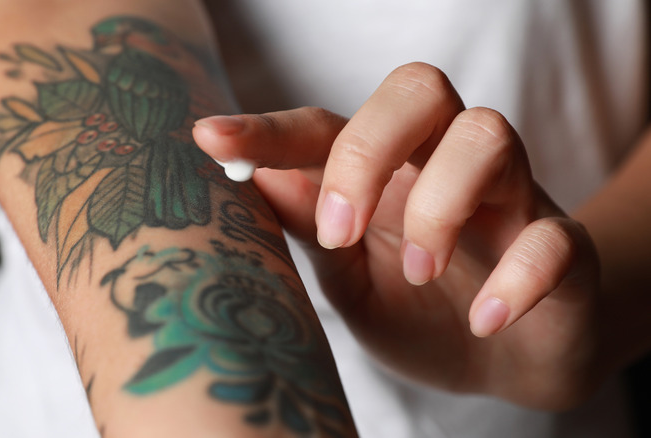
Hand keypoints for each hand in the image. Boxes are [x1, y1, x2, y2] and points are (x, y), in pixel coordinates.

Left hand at [193, 63, 603, 409]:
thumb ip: (313, 229)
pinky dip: (516, 277)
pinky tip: (482, 320)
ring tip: (421, 273)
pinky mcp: (563, 248)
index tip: (209, 138)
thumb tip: (257, 177)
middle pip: (419, 89)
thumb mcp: (351, 278)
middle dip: (369, 149)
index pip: (327, 126)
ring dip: (439, 205)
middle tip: (340, 232)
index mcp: (387, 172)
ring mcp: (510, 198)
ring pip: (488, 135)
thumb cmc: (420, 311)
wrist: (507, 362)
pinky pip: (554, 236)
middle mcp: (445, 165)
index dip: (268, 130)